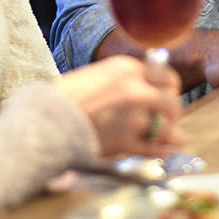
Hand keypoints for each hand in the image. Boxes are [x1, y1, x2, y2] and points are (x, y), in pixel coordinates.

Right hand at [57, 55, 183, 157]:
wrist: (45, 118)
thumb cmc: (68, 97)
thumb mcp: (100, 76)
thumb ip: (127, 81)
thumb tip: (152, 91)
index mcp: (127, 68)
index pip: (167, 77)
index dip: (170, 89)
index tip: (167, 97)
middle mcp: (135, 89)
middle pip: (171, 101)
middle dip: (173, 112)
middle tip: (168, 119)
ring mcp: (132, 116)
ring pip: (166, 126)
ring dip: (169, 132)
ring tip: (169, 137)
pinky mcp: (126, 141)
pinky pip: (156, 148)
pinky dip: (163, 150)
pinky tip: (164, 150)